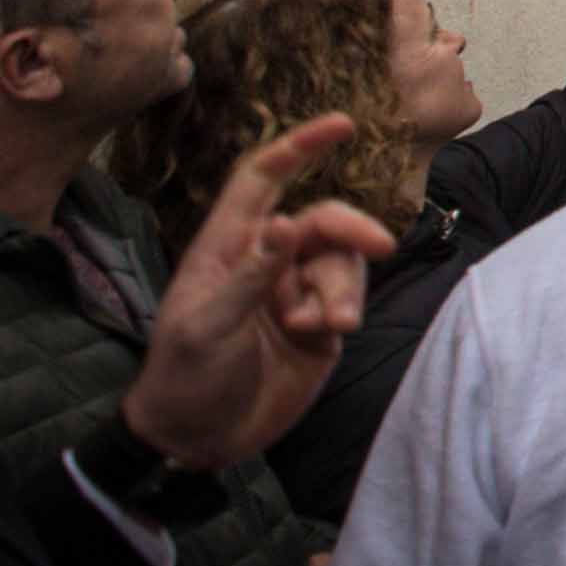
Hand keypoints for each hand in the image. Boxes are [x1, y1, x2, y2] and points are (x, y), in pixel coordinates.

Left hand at [116, 116, 398, 472]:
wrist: (198, 439)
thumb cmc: (184, 376)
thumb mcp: (207, 326)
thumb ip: (251, 275)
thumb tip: (288, 223)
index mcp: (228, 248)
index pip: (262, 181)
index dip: (299, 148)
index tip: (343, 125)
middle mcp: (267, 261)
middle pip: (323, 220)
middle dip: (352, 229)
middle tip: (380, 247)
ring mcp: (296, 292)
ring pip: (343, 262)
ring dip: (345, 287)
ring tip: (333, 324)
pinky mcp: (319, 325)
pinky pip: (348, 298)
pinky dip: (344, 310)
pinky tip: (326, 334)